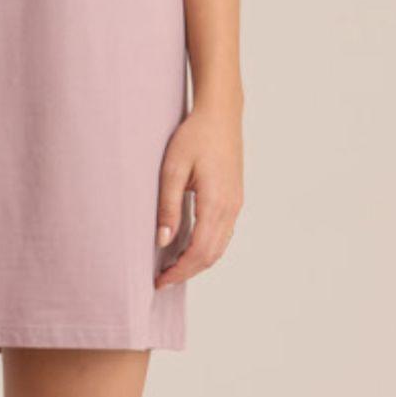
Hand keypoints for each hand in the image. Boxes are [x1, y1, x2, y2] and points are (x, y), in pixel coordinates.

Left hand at [154, 100, 243, 288]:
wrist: (220, 114)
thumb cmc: (194, 136)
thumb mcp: (173, 168)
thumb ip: (168, 206)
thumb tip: (163, 241)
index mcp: (216, 204)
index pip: (199, 252)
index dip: (180, 271)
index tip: (159, 281)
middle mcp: (230, 209)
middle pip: (211, 256)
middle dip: (187, 272)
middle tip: (162, 279)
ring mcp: (236, 204)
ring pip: (219, 247)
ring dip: (198, 262)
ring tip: (173, 267)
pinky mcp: (235, 198)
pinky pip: (223, 234)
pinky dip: (207, 248)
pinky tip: (189, 245)